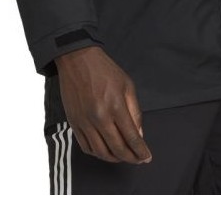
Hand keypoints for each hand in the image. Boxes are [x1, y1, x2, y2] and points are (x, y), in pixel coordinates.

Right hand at [55, 46, 151, 164]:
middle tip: (138, 159)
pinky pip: (86, 146)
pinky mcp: (74, 122)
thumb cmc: (104, 70)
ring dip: (114, 159)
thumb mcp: (127, 85)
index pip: (132, 137)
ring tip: (123, 157)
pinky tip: (105, 151)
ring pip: (101, 152)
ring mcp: (85, 122)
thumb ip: (135, 111)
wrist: (77, 60)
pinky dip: (97, 153)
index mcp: (116, 106)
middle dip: (131, 158)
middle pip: (117, 148)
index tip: (146, 157)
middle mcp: (99, 117)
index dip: (141, 151)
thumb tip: (139, 134)